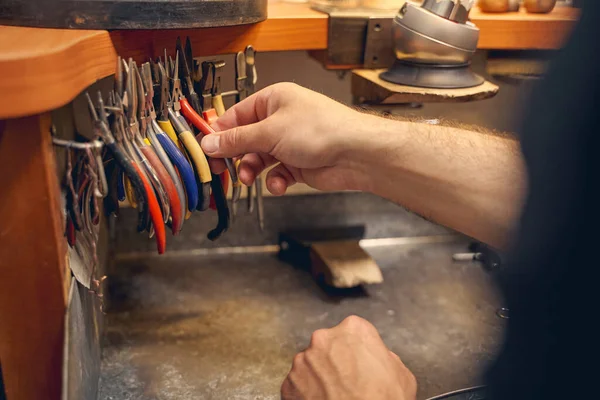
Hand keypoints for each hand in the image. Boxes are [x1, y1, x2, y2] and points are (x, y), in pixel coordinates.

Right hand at [201, 83, 383, 194]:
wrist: (356, 154)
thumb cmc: (322, 130)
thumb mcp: (270, 132)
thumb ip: (237, 140)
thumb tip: (210, 143)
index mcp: (272, 101)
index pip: (235, 116)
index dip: (219, 134)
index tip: (205, 150)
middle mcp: (280, 120)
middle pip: (245, 139)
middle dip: (235, 156)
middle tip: (221, 169)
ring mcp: (289, 143)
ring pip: (259, 159)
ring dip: (252, 171)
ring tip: (251, 179)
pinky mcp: (299, 164)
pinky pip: (277, 174)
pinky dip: (275, 181)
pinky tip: (279, 184)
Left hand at [281, 316, 416, 399]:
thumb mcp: (401, 374)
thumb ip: (384, 357)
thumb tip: (378, 359)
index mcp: (353, 329)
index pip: (354, 332)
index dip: (358, 350)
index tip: (361, 364)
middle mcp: (323, 338)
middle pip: (328, 345)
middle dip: (335, 360)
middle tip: (348, 382)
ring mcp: (303, 360)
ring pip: (311, 365)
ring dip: (320, 376)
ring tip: (334, 395)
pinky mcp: (289, 383)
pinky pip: (298, 385)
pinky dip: (306, 394)